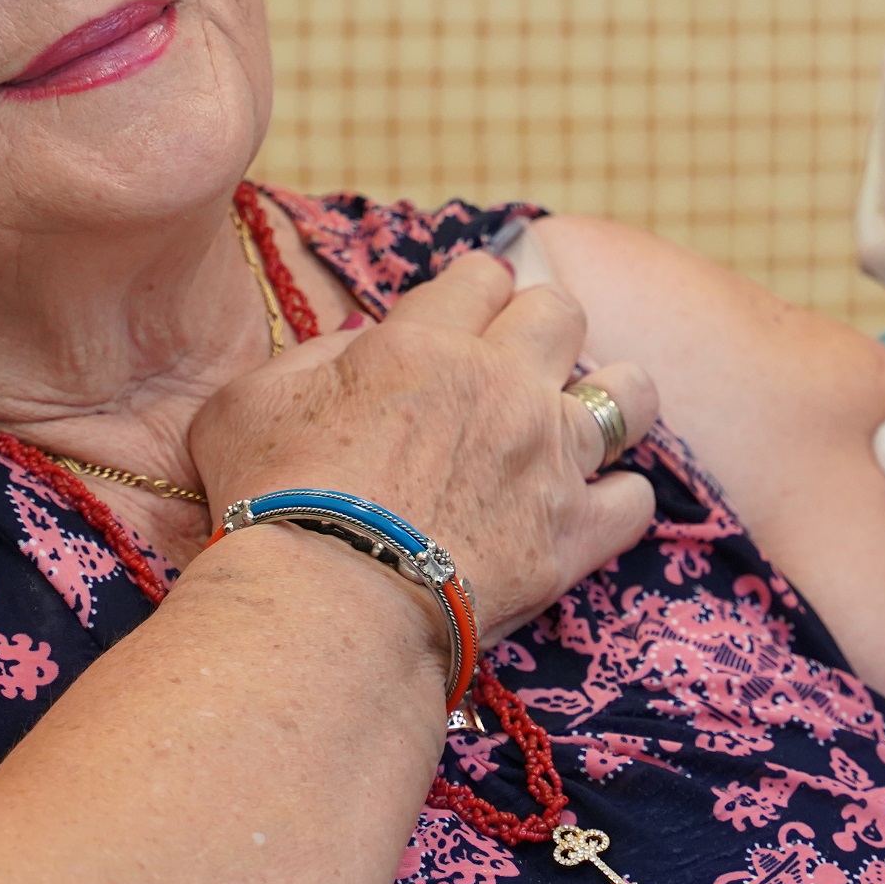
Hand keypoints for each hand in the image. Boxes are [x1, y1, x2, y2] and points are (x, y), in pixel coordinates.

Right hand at [188, 255, 658, 635]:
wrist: (324, 607)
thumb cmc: (270, 503)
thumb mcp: (248, 403)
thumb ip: (307, 358)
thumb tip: (356, 344)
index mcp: (425, 343)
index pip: (483, 276)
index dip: (473, 294)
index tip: (463, 322)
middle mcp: (503, 385)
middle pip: (562, 311)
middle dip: (543, 328)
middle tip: (514, 367)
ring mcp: (549, 457)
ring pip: (630, 393)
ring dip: (609, 400)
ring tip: (577, 425)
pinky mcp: (574, 535)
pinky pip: (636, 499)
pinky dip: (618, 502)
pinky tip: (590, 510)